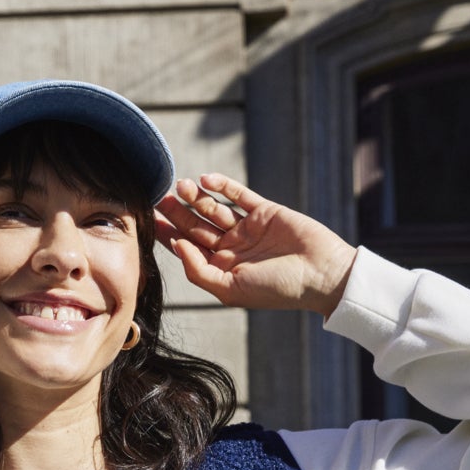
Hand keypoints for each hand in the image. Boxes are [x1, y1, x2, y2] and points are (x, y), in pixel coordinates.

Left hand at [155, 176, 356, 318]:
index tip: (149, 221)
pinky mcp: (265, 211)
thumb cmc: (276, 289)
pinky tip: (206, 180)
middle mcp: (233, 248)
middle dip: (178, 212)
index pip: (189, 248)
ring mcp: (248, 228)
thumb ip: (199, 271)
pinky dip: (222, 186)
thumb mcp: (230, 289)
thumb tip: (176, 246)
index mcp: (223, 269)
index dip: (169, 235)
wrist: (320, 274)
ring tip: (181, 186)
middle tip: (160, 198)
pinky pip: (239, 195)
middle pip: (197, 226)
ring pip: (215, 208)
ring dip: (197, 197)